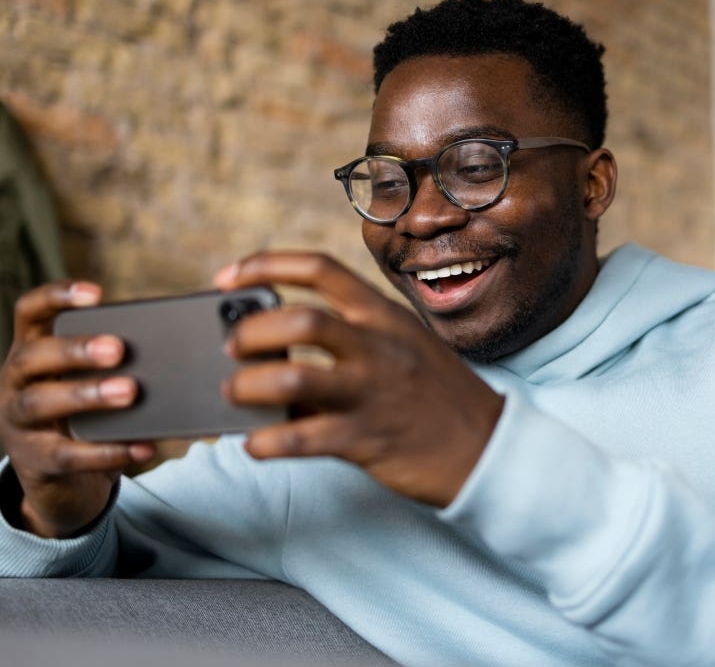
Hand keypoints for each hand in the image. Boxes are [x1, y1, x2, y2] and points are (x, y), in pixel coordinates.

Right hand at [0, 281, 154, 537]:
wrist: (63, 487)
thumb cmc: (82, 419)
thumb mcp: (85, 383)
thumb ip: (108, 363)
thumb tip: (165, 348)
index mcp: (26, 353)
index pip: (27, 313)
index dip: (55, 298)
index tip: (95, 294)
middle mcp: (10, 384)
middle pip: (30, 356)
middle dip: (75, 350)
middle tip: (117, 349)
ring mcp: (14, 424)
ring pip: (40, 402)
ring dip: (87, 394)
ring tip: (129, 391)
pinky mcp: (33, 462)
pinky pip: (68, 454)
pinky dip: (108, 451)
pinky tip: (142, 446)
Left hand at [214, 252, 504, 506]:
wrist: (487, 448)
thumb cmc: (436, 396)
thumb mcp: (405, 345)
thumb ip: (354, 336)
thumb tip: (277, 344)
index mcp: (385, 315)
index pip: (319, 268)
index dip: (265, 265)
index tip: (227, 277)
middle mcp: (378, 346)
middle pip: (299, 319)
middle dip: (250, 332)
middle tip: (231, 349)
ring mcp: (372, 392)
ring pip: (292, 377)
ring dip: (248, 385)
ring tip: (234, 394)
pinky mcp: (366, 439)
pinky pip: (299, 439)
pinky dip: (264, 442)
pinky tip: (255, 444)